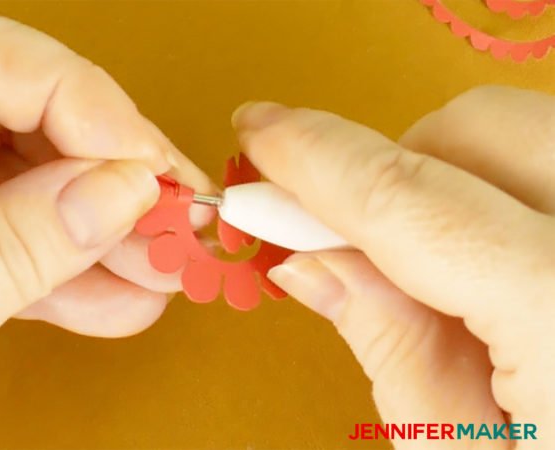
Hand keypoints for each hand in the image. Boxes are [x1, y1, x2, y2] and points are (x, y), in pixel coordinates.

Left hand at [0, 3, 212, 447]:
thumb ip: (11, 252)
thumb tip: (120, 195)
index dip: (85, 107)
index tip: (148, 168)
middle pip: (10, 111)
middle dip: (102, 176)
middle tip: (171, 220)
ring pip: (12, 170)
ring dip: (90, 228)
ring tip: (155, 270)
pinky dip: (50, 262)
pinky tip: (108, 294)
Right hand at [232, 86, 554, 448]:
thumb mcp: (456, 449)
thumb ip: (383, 338)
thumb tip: (303, 256)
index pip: (413, 202)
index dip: (316, 158)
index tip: (259, 128)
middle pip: (480, 129)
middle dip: (394, 167)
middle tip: (359, 239)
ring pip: (526, 128)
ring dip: (451, 173)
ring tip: (443, 264)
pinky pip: (552, 159)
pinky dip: (501, 184)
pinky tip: (492, 257)